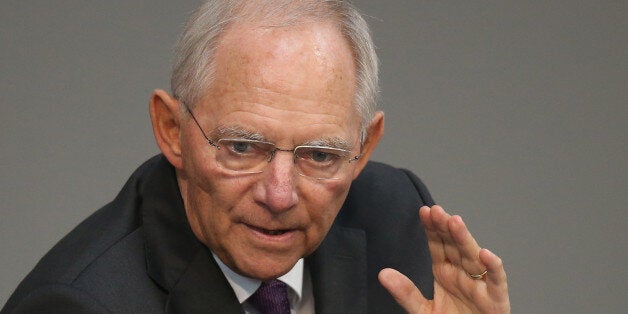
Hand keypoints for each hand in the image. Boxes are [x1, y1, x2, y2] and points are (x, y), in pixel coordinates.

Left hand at [378, 205, 509, 312]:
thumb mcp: (422, 310)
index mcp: (445, 272)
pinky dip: (493, 267)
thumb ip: (405, 293)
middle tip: (436, 210)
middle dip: (445, 227)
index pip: (437, 244)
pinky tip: (485, 254)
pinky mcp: (495, 299)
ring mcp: (479, 284)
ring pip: (473, 257)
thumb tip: (383, 274)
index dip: (432, 228)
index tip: (424, 211)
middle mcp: (462, 273)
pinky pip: (496, 281)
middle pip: (454, 245)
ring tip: (455, 222)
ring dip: (464, 239)